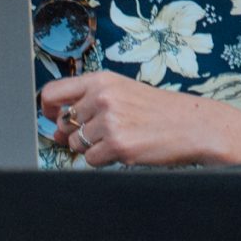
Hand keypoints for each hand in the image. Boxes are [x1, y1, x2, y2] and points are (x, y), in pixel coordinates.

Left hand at [40, 73, 240, 167]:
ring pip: (76, 143)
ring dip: (93, 147)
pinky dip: (104, 159)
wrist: (193, 125)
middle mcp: (101, 98)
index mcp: (100, 80)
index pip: (53, 92)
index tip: (53, 117)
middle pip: (64, 124)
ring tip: (120, 138)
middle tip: (105, 132)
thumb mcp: (122, 93)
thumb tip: (54, 130)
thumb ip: (86, 105)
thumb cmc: (158, 110)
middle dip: (78, 133)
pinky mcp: (118, 145)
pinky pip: (91, 159)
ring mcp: (109, 121)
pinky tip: (125, 149)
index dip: (47, 109)